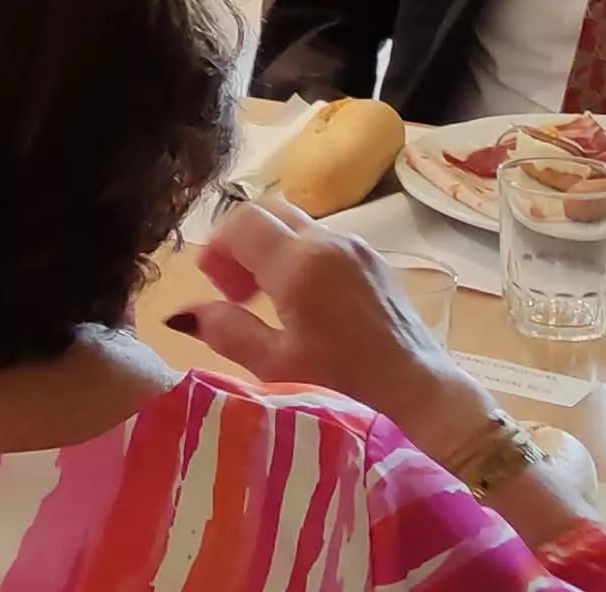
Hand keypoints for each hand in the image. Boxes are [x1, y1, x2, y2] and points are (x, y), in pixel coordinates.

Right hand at [170, 198, 597, 543]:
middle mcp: (329, 242)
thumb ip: (227, 331)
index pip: (242, 222)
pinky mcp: (376, 262)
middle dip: (241, 240)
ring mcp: (357, 248)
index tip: (210, 283)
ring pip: (298, 224)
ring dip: (271, 248)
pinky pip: (325, 242)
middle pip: (270, 211)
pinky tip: (302, 303)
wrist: (421, 394)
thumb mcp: (275, 366)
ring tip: (264, 299)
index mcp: (299, 263)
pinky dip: (300, 257)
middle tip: (231, 287)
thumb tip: (185, 312)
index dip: (216, 245)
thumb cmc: (344, 386)